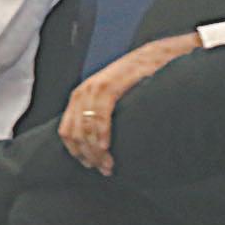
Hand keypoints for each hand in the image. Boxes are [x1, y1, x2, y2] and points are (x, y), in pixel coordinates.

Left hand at [59, 33, 198, 174]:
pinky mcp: (110, 85)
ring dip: (94, 150)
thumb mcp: (115, 98)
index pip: (67, 130)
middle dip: (87, 155)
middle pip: (74, 132)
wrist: (157, 56)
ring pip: (85, 127)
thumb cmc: (139, 80)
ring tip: (108, 164)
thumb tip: (100, 142)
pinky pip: (99, 115)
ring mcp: (95, 88)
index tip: (89, 165)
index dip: (75, 151)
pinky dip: (100, 133)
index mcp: (81, 96)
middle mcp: (83, 92)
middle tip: (102, 169)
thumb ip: (104, 114)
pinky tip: (106, 147)